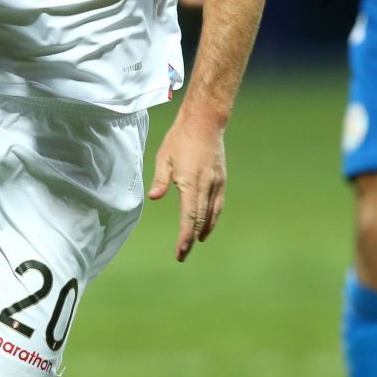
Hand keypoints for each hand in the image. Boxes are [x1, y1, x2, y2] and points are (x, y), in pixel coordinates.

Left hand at [147, 111, 226, 262]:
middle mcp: (206, 186)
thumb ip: (160, 179)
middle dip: (191, 239)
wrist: (205, 122)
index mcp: (190, 182)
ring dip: (203, 230)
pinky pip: (218, 204)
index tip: (180, 252)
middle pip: (200, 220)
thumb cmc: (180, 138)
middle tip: (183, 254)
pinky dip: (212, 218)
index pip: (188, 217)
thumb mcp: (163, 156)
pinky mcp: (221, 179)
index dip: (184, 237)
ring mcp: (216, 183)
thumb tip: (154, 198)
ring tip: (195, 243)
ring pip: (211, 214)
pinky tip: (207, 225)